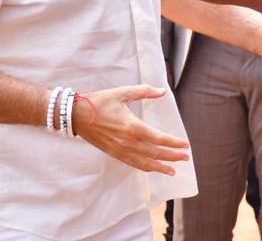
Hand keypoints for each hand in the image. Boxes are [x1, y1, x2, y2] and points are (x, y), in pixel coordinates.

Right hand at [73, 85, 189, 175]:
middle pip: (155, 153)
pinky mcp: (114, 154)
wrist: (76, 115)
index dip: (173, 143)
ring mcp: (120, 150)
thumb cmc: (99, 102)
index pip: (158, 139)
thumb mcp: (122, 92)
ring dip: (161, 167)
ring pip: (145, 163)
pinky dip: (146, 167)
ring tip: (173, 170)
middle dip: (172, 156)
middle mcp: (128, 141)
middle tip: (185, 158)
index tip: (185, 145)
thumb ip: (144, 92)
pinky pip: (133, 164)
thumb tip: (162, 91)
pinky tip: (153, 168)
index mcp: (132, 126)